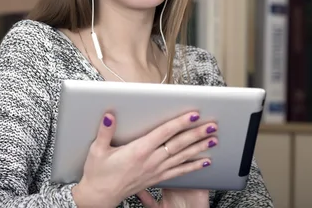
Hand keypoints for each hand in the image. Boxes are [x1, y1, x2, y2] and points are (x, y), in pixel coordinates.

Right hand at [71, 111, 217, 207]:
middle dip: (197, 134)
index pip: (164, 133)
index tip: (193, 115)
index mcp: (138, 151)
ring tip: (214, 139)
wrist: (100, 196)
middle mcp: (151, 161)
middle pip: (178, 144)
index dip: (179, 123)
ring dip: (199, 147)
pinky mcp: (157, 178)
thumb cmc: (98, 173)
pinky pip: (179, 171)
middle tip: (212, 125)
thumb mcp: (97, 150)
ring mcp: (155, 170)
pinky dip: (193, 166)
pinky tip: (205, 161)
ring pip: (182, 157)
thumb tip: (110, 115)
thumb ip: (105, 131)